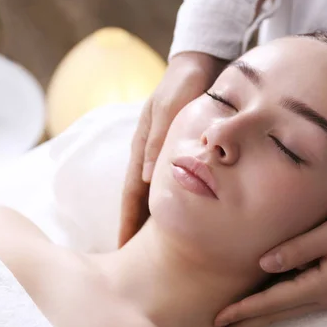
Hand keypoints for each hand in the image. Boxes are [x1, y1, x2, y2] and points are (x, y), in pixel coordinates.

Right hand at [118, 52, 225, 245]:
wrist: (203, 64)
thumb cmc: (184, 84)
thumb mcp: (169, 108)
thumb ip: (158, 140)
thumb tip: (145, 180)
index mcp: (142, 150)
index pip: (131, 195)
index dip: (127, 223)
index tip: (123, 250)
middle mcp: (151, 158)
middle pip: (141, 202)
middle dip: (137, 231)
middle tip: (137, 262)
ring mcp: (164, 159)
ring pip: (158, 199)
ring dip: (155, 224)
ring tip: (159, 252)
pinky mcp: (182, 156)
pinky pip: (176, 188)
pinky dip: (175, 207)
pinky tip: (185, 223)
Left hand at [214, 199, 326, 326]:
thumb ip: (298, 248)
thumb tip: (263, 263)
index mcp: (323, 285)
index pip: (273, 301)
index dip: (244, 310)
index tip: (218, 320)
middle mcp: (325, 297)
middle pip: (276, 315)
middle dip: (245, 326)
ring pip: (285, 310)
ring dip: (258, 320)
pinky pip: (296, 300)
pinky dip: (275, 306)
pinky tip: (262, 307)